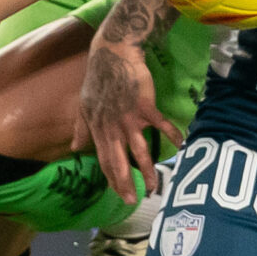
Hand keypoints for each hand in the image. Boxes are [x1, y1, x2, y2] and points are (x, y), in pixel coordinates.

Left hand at [75, 35, 180, 204]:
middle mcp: (112, 128)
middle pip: (119, 161)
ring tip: (154, 184)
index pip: (104, 160)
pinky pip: (160, 124)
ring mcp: (129, 118)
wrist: (112, 55)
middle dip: (126, 183)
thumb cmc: (98, 80)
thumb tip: (75, 148)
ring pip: (139, 150)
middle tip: (134, 200)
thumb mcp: (84, 106)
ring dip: (148, 169)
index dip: (111, 178)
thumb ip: (81, 129)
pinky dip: (172, 134)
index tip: (120, 194)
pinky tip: (181, 144)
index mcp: (98, 129)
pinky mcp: (145, 106)